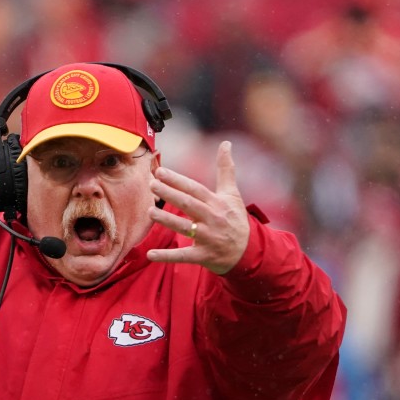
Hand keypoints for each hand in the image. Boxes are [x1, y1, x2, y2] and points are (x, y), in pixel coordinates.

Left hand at [146, 141, 248, 274]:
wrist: (249, 251)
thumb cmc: (236, 219)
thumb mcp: (232, 194)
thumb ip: (226, 169)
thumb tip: (226, 143)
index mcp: (217, 203)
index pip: (195, 189)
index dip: (178, 180)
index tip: (160, 172)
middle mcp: (213, 219)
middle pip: (189, 204)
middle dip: (170, 194)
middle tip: (152, 185)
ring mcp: (208, 238)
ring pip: (184, 228)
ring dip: (167, 220)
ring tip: (150, 212)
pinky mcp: (204, 256)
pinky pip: (183, 256)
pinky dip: (167, 257)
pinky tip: (150, 254)